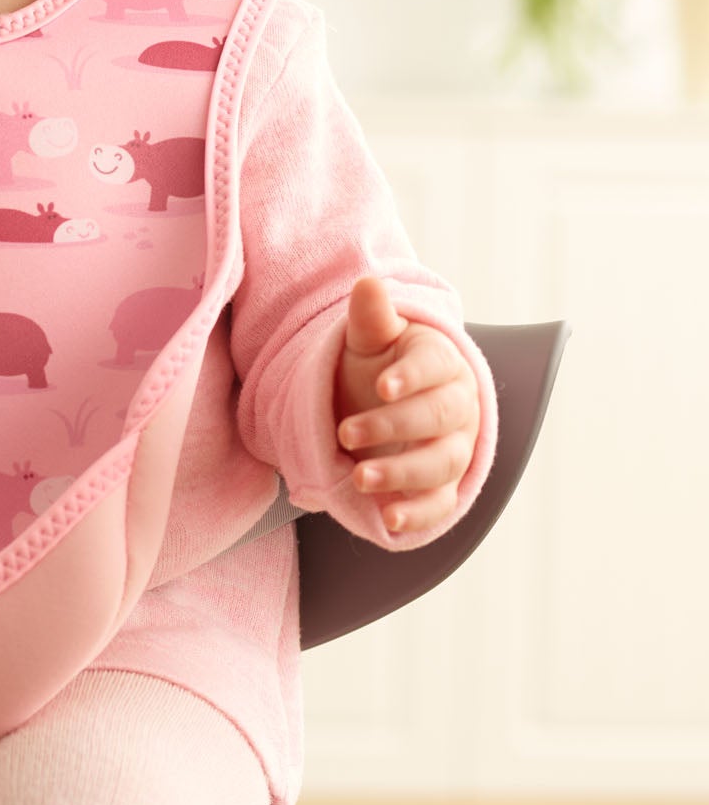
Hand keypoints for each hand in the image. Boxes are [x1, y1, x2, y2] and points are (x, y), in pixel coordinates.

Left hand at [333, 275, 480, 535]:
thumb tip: (367, 283)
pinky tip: (390, 521)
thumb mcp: (368, 340)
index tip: (380, 384)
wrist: (379, 404)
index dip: (411, 375)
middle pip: (438, 417)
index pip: (435, 367)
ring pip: (442, 463)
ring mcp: (454, 448)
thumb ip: (371, 317)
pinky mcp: (444, 486)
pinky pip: (442, 504)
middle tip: (346, 432)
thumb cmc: (377, 365)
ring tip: (358, 478)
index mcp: (442, 363)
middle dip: (393, 426)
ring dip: (402, 474)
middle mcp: (458, 407)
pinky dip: (420, 514)